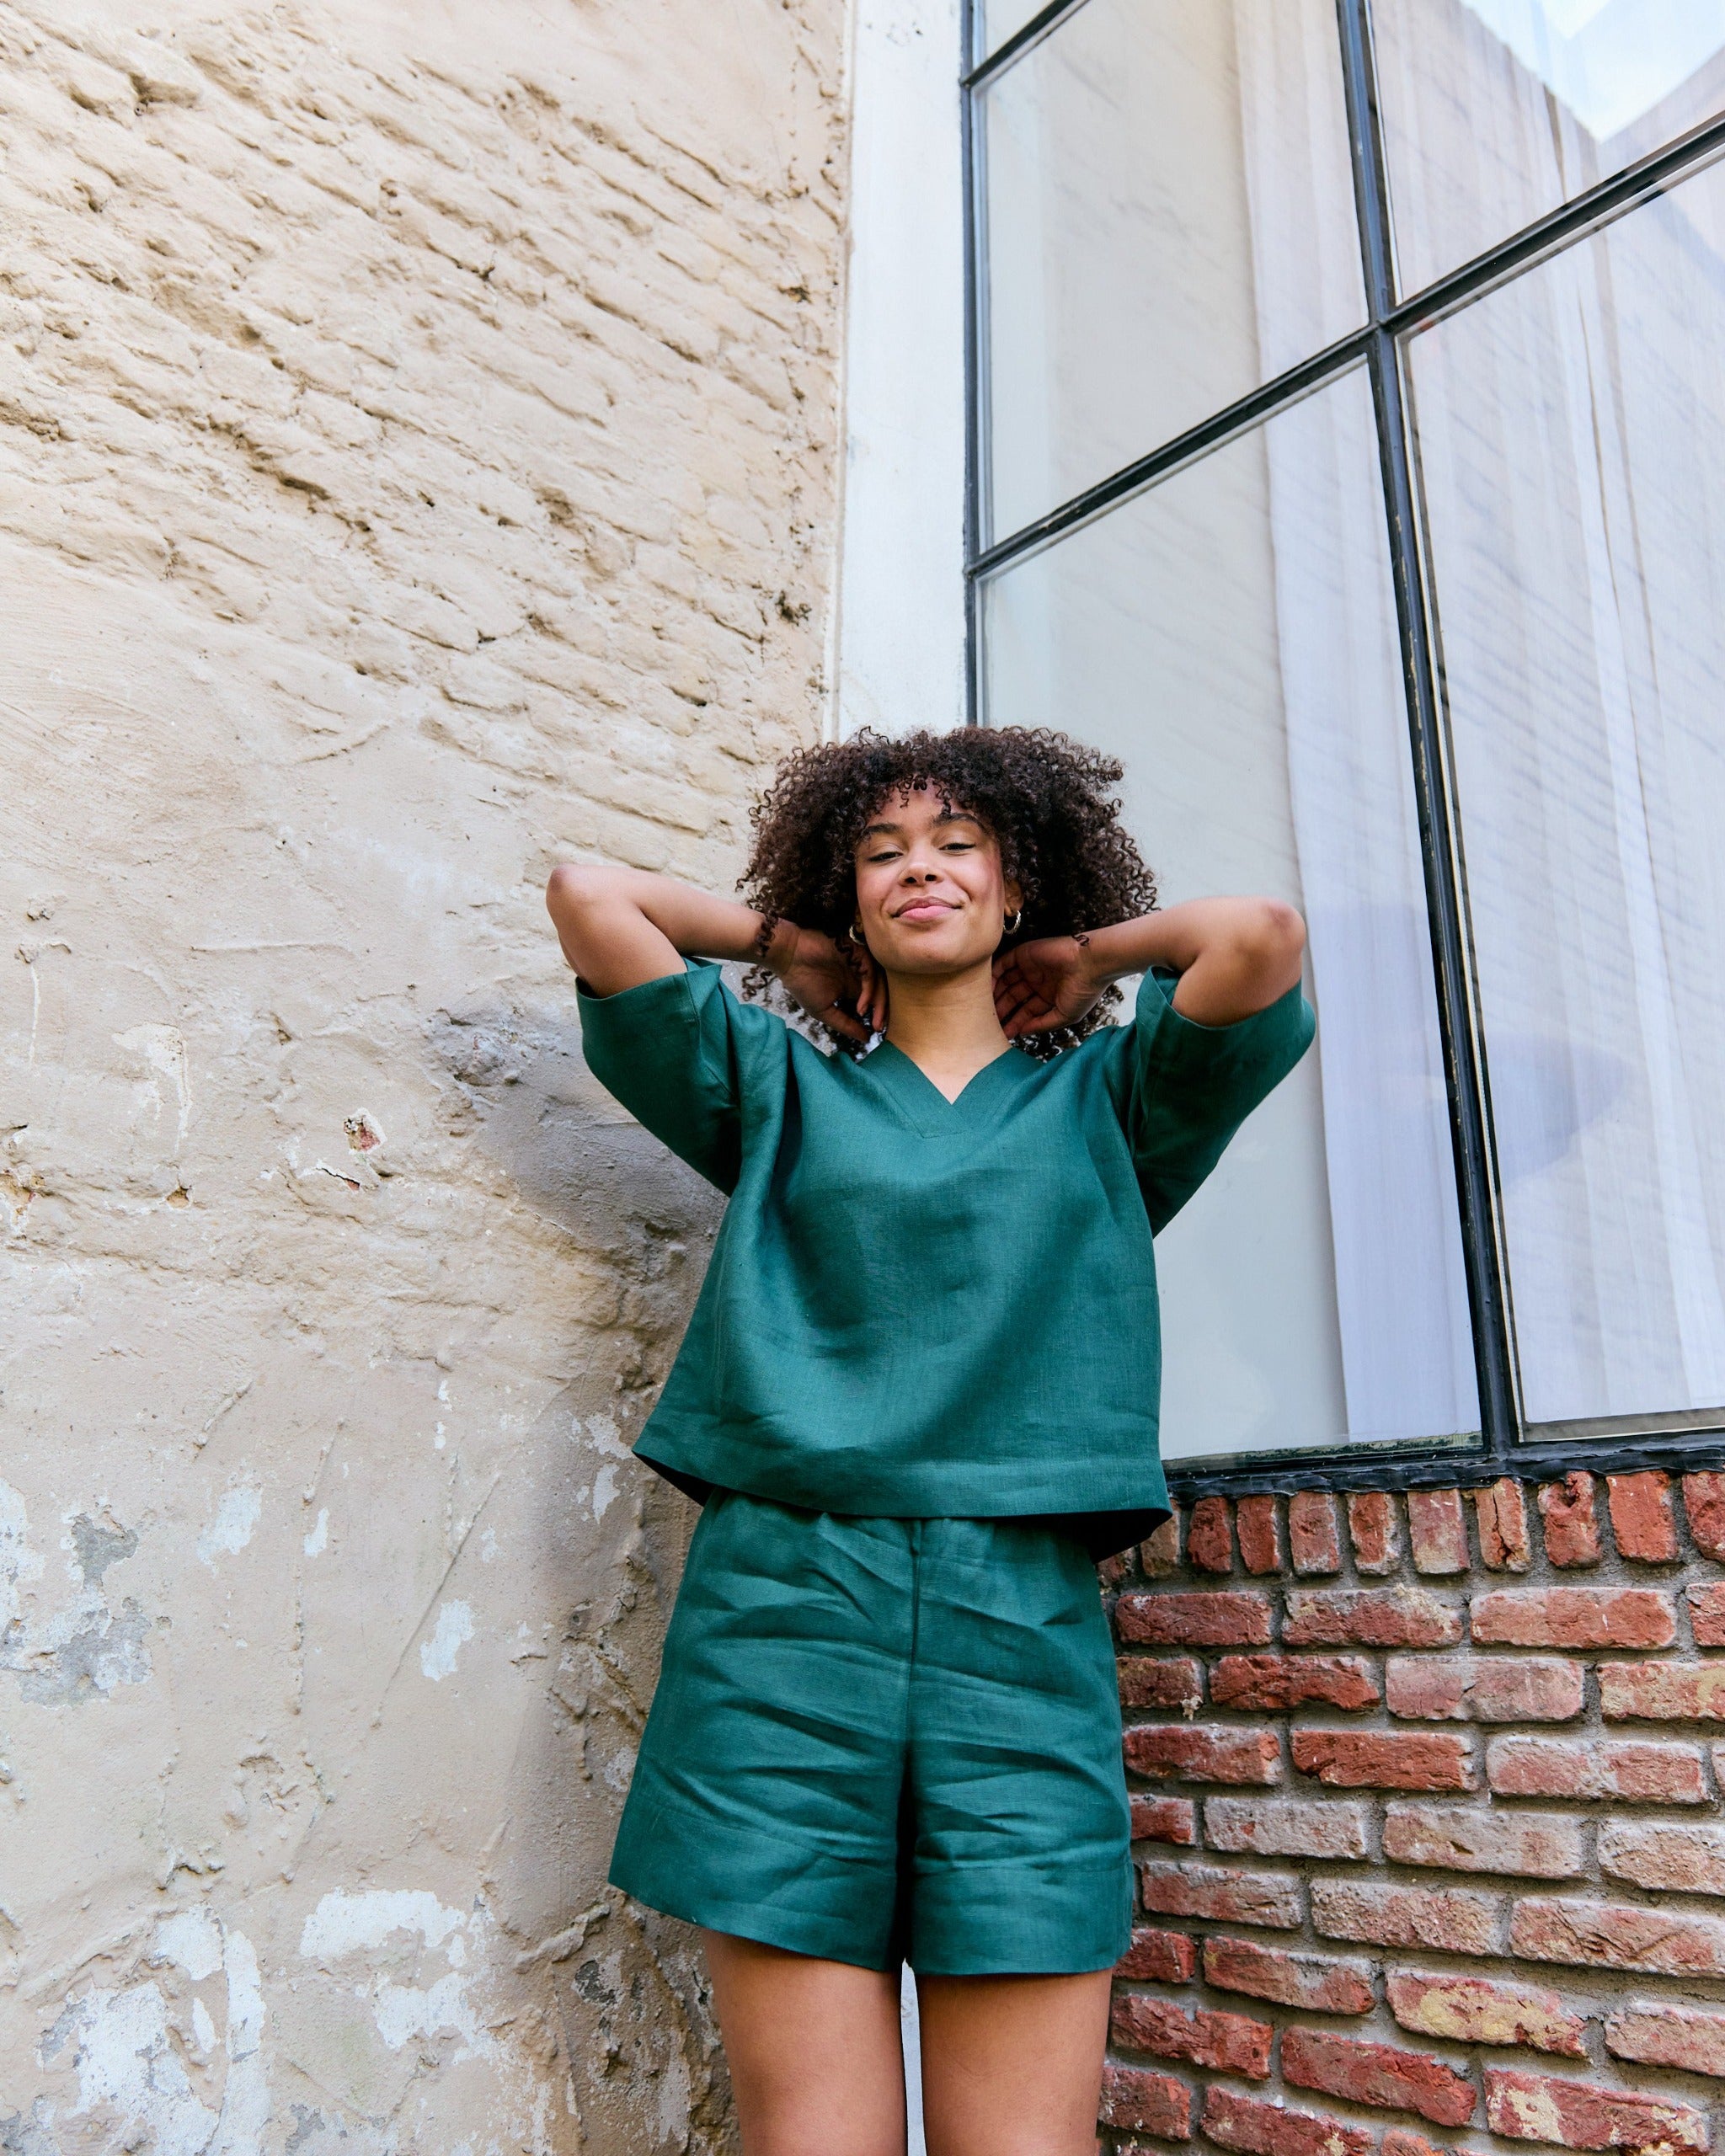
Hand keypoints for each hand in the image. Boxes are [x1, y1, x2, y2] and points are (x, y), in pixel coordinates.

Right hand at [771, 925, 885, 1043]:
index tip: (876, 1031)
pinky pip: (870, 971)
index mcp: (851, 988)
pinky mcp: (856, 952)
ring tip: (873, 1018)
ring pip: (879, 982)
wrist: (790, 957)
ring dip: (878, 1002)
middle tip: (879, 1026)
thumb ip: (845, 1024)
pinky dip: (869, 989)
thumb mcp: (824, 1012)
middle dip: (881, 1011)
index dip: (877, 1015)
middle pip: (879, 992)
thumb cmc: (803, 984)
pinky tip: (861, 1005)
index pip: (872, 1001)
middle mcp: (857, 975)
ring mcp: (858, 964)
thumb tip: (866, 1039)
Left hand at [993, 935, 1105, 1038]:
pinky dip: (994, 975)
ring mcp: (1030, 968)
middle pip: (1012, 998)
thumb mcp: (1065, 1015)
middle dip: (1000, 1010)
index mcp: (1048, 996)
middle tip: (986, 1021)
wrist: (1091, 963)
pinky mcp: (1025, 954)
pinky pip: (1004, 964)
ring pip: (1006, 982)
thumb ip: (1042, 1024)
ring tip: (982, 1007)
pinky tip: (986, 989)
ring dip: (995, 994)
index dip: (1013, 1023)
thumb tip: (1022, 1033)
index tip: (1000, 1034)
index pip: (1025, 1012)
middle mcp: (1038, 982)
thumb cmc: (1084, 990)